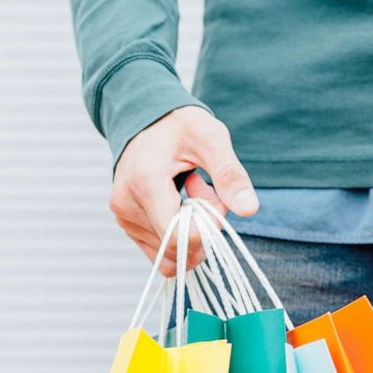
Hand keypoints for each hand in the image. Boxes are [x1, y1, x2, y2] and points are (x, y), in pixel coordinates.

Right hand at [110, 106, 257, 273]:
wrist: (145, 120)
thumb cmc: (180, 126)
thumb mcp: (211, 139)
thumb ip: (230, 175)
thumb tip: (249, 210)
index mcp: (145, 182)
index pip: (178, 235)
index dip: (207, 225)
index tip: (212, 192)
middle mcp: (127, 204)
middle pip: (176, 246)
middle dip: (202, 226)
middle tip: (205, 190)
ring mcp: (123, 217)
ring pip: (170, 252)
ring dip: (191, 230)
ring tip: (190, 192)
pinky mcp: (126, 224)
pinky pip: (160, 251)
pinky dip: (178, 235)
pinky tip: (178, 205)